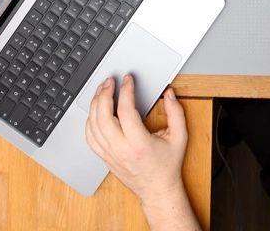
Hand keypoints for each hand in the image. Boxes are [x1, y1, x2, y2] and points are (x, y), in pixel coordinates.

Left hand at [85, 75, 188, 206]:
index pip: (125, 111)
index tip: (128, 80)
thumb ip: (176, 113)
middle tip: (109, 82)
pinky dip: (89, 122)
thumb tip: (169, 94)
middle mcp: (121, 149)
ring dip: (95, 105)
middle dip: (104, 94)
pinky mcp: (105, 158)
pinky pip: (90, 138)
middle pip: (102, 116)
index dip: (126, 91)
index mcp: (139, 143)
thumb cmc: (167, 165)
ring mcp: (110, 154)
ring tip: (101, 91)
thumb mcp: (179, 137)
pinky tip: (95, 112)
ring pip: (93, 126)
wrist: (157, 190)